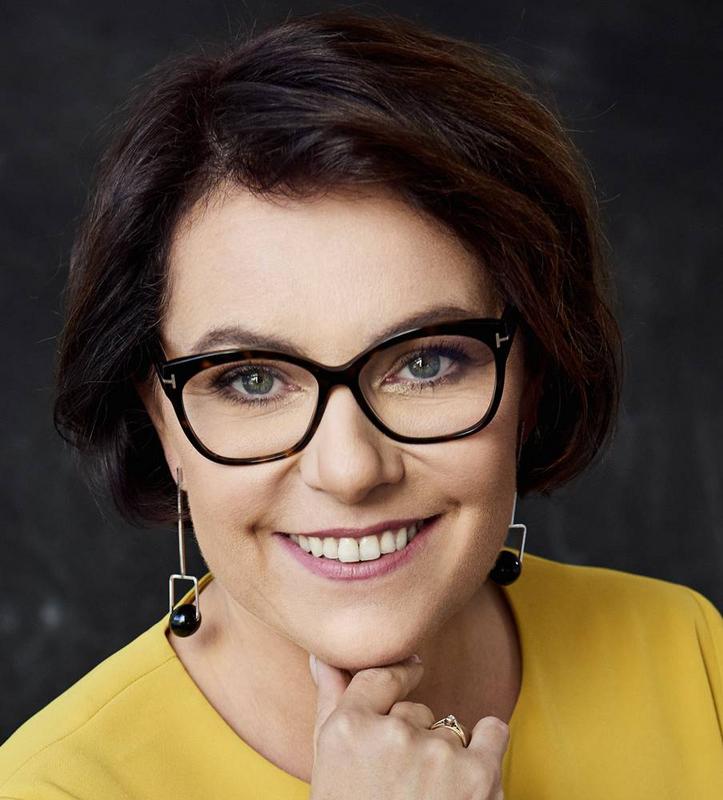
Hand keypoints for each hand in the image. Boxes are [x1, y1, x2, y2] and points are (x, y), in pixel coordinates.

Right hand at [307, 652, 508, 799]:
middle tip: (401, 787)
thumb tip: (321, 654)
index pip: (380, 675)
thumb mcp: (330, 763)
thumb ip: (330, 700)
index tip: (411, 670)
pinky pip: (492, 730)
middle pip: (416, 710)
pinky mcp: (476, 773)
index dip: (399, 675)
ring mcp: (435, 752)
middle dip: (413, 740)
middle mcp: (390, 733)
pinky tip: (469, 775)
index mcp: (347, 728)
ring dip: (445, 756)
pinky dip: (488, 745)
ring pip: (449, 728)